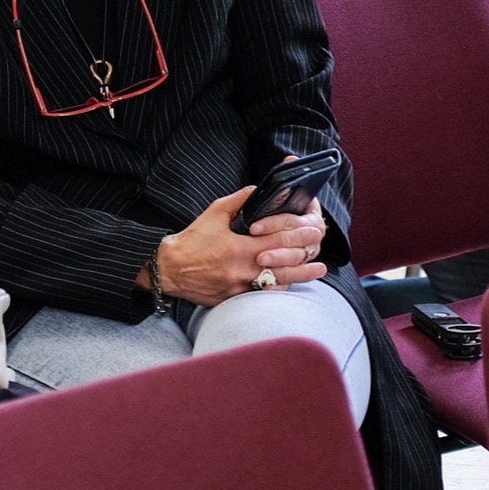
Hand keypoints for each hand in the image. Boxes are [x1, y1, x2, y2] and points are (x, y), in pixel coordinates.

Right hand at [153, 187, 329, 307]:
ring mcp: (240, 288)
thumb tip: (258, 190)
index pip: (279, 239)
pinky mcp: (234, 299)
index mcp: (240, 248)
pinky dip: (278, 289)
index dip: (300, 234)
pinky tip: (291, 284)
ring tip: (318, 270)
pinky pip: (262, 295)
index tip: (314, 230)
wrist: (169, 269)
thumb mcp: (214, 213)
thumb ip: (239, 200)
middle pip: (284, 263)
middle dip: (306, 254)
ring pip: (278, 283)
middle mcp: (243, 270)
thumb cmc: (191, 241)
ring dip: (301, 276)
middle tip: (319, 246)